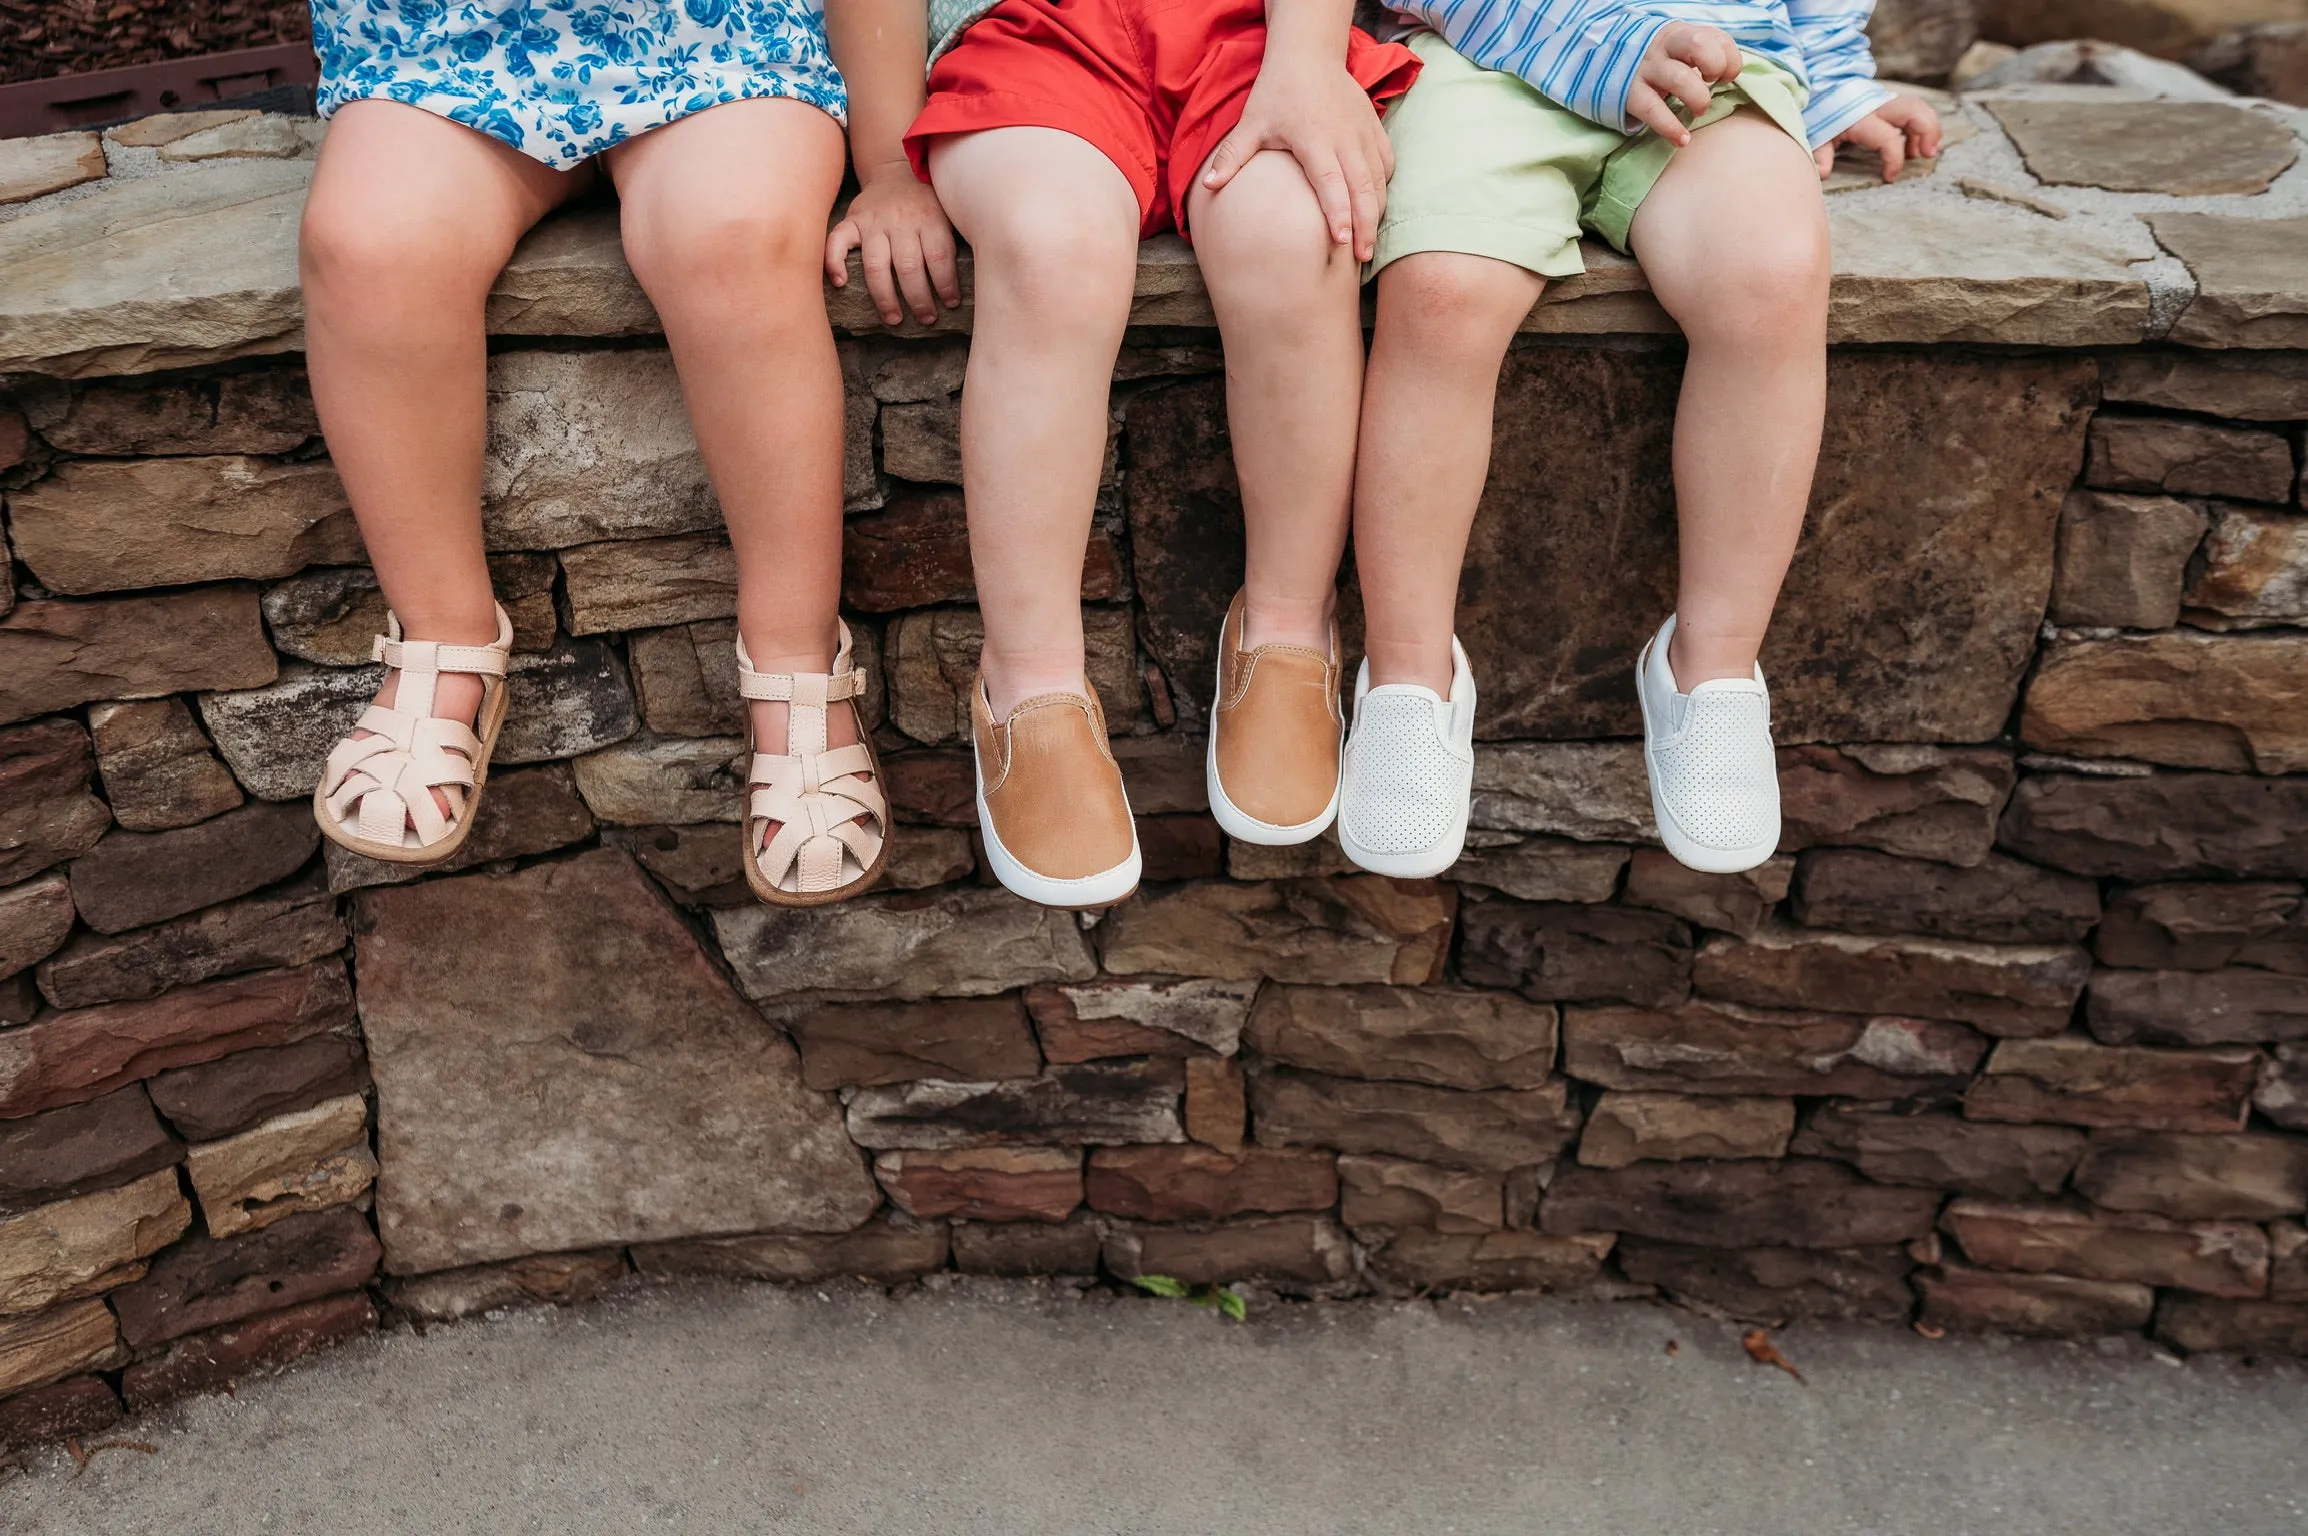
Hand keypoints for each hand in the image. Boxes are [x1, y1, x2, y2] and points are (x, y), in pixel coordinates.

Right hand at [826, 165, 961, 326]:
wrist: (896, 170)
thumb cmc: (928, 200)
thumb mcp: (948, 210)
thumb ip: (954, 237)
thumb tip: (979, 273)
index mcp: (929, 219)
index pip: (940, 258)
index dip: (946, 285)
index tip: (951, 304)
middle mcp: (901, 220)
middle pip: (909, 267)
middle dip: (919, 299)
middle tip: (926, 319)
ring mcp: (874, 221)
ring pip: (877, 264)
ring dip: (885, 297)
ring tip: (894, 318)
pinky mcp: (853, 220)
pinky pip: (837, 242)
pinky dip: (834, 263)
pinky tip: (840, 284)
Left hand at [1200, 52, 1390, 261]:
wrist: (1309, 55)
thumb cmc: (1277, 92)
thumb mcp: (1251, 123)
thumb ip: (1232, 156)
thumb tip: (1208, 187)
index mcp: (1314, 138)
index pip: (1331, 181)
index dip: (1338, 212)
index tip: (1342, 242)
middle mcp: (1344, 137)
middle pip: (1362, 187)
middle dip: (1365, 225)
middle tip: (1361, 258)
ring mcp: (1363, 132)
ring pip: (1379, 179)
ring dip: (1376, 212)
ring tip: (1369, 243)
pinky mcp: (1375, 128)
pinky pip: (1386, 165)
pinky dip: (1383, 188)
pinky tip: (1374, 208)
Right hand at [1628, 22, 1740, 144]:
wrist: (1602, 63)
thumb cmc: (1654, 62)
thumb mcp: (1677, 49)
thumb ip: (1704, 54)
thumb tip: (1728, 75)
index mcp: (1680, 34)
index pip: (1716, 38)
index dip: (1730, 59)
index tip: (1725, 77)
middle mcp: (1663, 47)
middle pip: (1699, 46)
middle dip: (1714, 67)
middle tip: (1712, 85)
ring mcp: (1645, 69)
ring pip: (1680, 79)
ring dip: (1698, 99)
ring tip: (1698, 111)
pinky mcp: (1629, 93)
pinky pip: (1653, 110)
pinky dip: (1671, 128)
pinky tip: (1682, 139)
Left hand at [1813, 95, 1942, 181]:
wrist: (1823, 89)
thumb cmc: (1822, 116)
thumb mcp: (1818, 134)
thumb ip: (1821, 152)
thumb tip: (1822, 173)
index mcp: (1861, 119)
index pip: (1887, 138)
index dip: (1894, 160)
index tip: (1890, 177)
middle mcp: (1879, 107)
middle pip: (1914, 111)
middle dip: (1927, 131)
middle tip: (1928, 154)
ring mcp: (1888, 102)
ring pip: (1919, 108)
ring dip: (1929, 129)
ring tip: (1925, 152)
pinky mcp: (1892, 103)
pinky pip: (1914, 111)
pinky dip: (1920, 127)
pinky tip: (1914, 147)